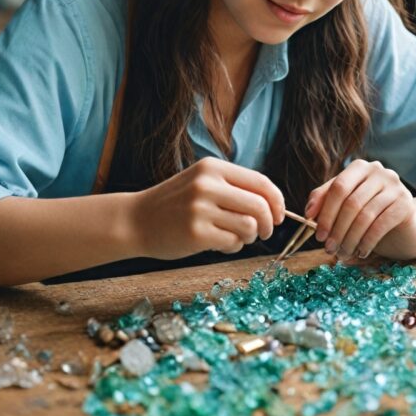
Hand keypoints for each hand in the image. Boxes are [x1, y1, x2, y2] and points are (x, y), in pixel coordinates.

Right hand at [134, 157, 284, 259]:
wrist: (136, 220)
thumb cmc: (175, 204)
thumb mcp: (202, 182)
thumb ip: (233, 188)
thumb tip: (273, 206)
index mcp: (213, 168)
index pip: (261, 182)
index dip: (277, 201)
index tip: (279, 215)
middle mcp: (208, 185)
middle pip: (260, 206)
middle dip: (269, 224)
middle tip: (265, 233)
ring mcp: (201, 209)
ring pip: (249, 226)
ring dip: (250, 237)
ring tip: (235, 237)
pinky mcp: (196, 233)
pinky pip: (233, 243)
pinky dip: (233, 247)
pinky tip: (220, 245)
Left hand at [305, 159, 415, 260]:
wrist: (404, 225)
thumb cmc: (369, 213)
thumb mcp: (346, 204)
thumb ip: (326, 202)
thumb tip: (308, 213)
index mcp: (359, 167)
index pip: (338, 188)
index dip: (326, 212)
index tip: (318, 235)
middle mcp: (378, 172)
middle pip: (351, 202)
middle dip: (337, 229)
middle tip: (328, 248)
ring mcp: (395, 186)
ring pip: (365, 215)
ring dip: (350, 238)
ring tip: (342, 253)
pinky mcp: (405, 204)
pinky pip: (380, 225)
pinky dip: (367, 241)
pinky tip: (360, 252)